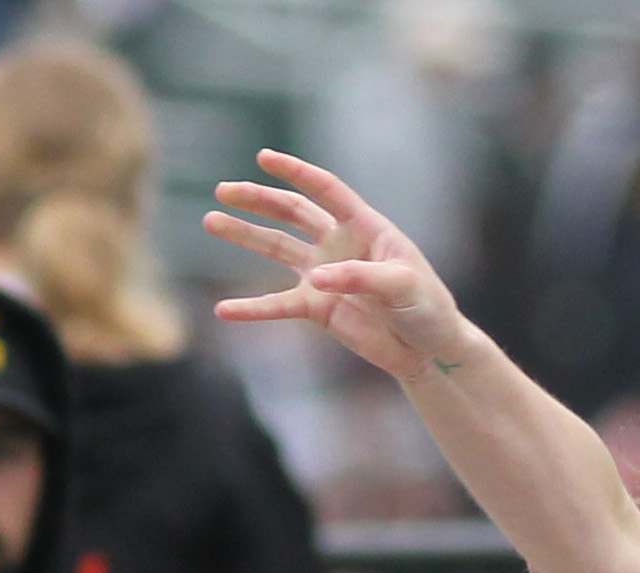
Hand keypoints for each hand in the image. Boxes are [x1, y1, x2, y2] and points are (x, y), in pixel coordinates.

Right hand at [205, 150, 466, 380]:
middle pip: (291, 213)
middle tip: (223, 191)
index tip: (263, 157)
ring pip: (277, 249)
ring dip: (245, 236)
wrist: (428, 349)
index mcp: (364, 226)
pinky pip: (280, 306)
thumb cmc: (426, 307)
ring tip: (211, 221)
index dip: (297, 172)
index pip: (326, 191)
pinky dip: (253, 309)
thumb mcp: (403, 286)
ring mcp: (325, 275)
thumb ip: (362, 277)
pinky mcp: (319, 309)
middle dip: (258, 200)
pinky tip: (225, 310)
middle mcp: (339, 244)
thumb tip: (316, 277)